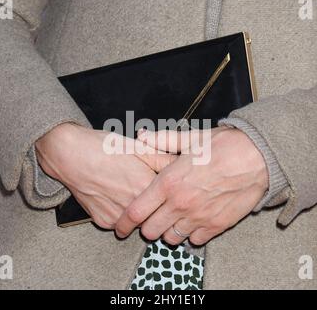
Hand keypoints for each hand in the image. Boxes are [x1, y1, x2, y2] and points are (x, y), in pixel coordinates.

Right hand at [35, 123, 173, 228]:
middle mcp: (132, 206)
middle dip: (156, 203)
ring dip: (139, 210)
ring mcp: (117, 217)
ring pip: (139, 220)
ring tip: (128, 189)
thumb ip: (162, 157)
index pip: (169, 199)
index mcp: (144, 186)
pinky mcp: (103, 222)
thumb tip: (180, 163)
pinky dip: (122, 213)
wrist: (68, 154)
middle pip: (155, 212)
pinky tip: (115, 196)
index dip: (170, 191)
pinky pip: (120, 222)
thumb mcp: (137, 147)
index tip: (168, 187)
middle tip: (146, 187)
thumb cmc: (102, 147)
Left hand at [115, 127, 268, 244]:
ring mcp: (198, 217)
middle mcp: (180, 204)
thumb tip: (141, 136)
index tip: (120, 226)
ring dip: (168, 231)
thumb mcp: (189, 139)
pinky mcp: (216, 225)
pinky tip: (193, 222)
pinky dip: (190, 234)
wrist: (256, 157)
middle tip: (152, 217)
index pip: (137, 212)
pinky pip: (195, 240)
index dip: (125, 222)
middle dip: (147, 226)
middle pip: (151, 230)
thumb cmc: (222, 146)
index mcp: (168, 183)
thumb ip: (161, 141)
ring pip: (171, 238)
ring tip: (173, 219)